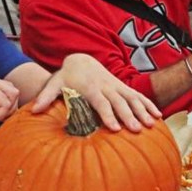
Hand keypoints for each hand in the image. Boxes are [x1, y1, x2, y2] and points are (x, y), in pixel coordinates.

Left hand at [32, 53, 160, 132]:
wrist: (81, 60)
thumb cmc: (66, 77)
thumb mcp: (54, 84)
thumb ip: (46, 97)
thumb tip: (33, 111)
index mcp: (90, 87)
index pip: (101, 102)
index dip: (108, 114)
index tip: (115, 128)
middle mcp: (106, 86)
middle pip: (120, 102)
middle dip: (129, 116)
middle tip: (136, 130)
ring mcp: (117, 86)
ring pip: (132, 98)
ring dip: (143, 111)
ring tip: (151, 125)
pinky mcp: (124, 88)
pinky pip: (138, 96)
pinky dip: (149, 105)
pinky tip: (158, 117)